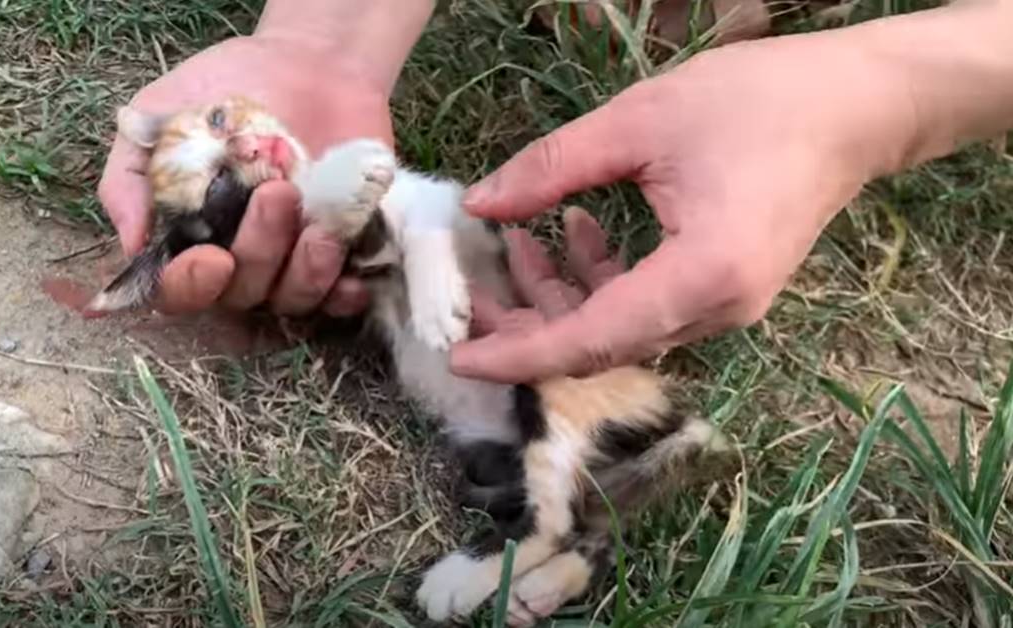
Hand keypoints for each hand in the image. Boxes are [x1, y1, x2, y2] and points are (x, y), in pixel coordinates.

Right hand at [96, 34, 392, 315]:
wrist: (306, 58)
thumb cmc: (223, 89)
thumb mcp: (157, 116)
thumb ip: (129, 177)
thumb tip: (133, 244)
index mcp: (189, 235)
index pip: (179, 291)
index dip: (191, 287)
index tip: (211, 258)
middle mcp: (239, 258)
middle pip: (241, 295)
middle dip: (258, 253)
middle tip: (276, 193)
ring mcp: (292, 258)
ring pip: (292, 297)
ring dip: (305, 273)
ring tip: (318, 228)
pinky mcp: (344, 249)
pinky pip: (342, 294)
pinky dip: (346, 295)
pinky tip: (353, 281)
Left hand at [449, 32, 922, 383]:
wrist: (853, 105)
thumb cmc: (755, 101)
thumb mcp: (637, 122)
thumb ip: (551, 168)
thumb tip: (480, 206)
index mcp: (700, 276)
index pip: (592, 339)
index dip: (520, 353)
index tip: (460, 355)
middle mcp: (717, 311)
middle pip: (601, 346)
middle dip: (528, 328)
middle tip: (471, 295)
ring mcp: (726, 307)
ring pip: (620, 329)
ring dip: (561, 296)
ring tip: (517, 240)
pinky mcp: (724, 292)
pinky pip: (647, 307)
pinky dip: (601, 281)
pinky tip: (573, 227)